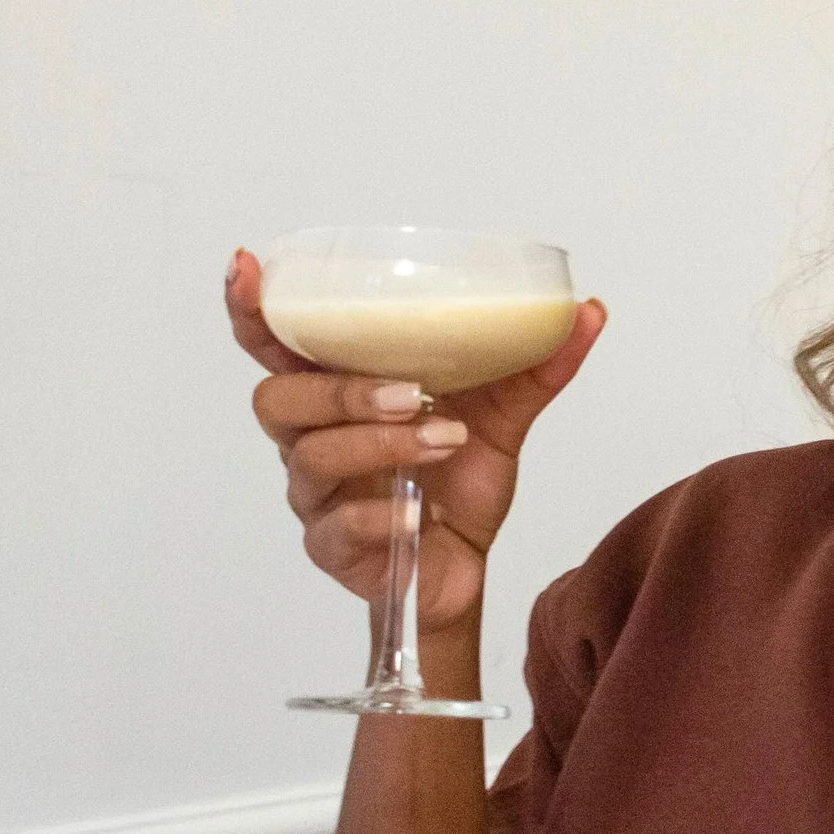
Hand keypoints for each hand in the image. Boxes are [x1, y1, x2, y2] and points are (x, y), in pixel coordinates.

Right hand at [225, 249, 605, 634]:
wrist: (468, 567)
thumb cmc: (458, 482)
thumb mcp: (503, 416)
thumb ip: (535, 365)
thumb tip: (587, 310)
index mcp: (338, 393)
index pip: (275, 344)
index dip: (252, 307)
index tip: (246, 266)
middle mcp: (312, 439)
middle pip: (278, 399)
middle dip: (340, 390)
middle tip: (411, 392)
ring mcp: (317, 497)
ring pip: (310, 458)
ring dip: (376, 443)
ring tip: (440, 439)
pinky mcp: (334, 549)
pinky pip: (336, 528)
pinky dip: (380, 516)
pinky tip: (418, 513)